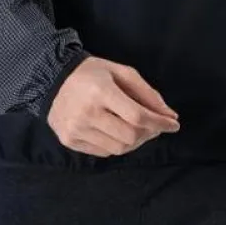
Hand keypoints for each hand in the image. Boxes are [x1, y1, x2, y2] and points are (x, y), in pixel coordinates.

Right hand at [47, 55, 180, 156]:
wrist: (52, 79)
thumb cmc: (92, 73)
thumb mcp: (121, 72)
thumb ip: (147, 93)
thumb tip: (170, 116)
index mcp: (101, 91)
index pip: (137, 116)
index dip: (159, 123)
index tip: (173, 124)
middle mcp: (87, 113)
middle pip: (130, 136)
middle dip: (149, 133)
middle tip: (155, 125)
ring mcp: (76, 130)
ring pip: (119, 148)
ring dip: (136, 141)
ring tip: (139, 129)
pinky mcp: (69, 141)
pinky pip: (104, 152)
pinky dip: (118, 145)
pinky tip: (119, 131)